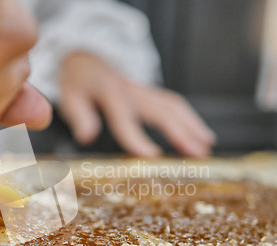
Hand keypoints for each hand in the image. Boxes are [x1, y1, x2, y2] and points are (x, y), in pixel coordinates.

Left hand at [59, 52, 215, 156]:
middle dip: (182, 133)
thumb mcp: (69, 96)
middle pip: (162, 111)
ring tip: (207, 146)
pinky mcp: (149, 92)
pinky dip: (190, 118)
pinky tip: (201, 134)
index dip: (138, 139)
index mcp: (110, 94)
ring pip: (173, 105)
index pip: (125, 120)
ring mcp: (143, 90)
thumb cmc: (77, 81)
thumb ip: (79, 116)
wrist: (85, 57)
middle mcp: (132, 91)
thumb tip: (87, 136)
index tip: (153, 157)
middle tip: (199, 155)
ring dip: (193, 125)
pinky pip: (173, 103)